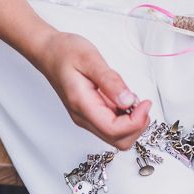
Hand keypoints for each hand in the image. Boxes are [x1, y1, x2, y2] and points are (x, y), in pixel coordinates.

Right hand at [36, 31, 150, 149]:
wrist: (48, 52)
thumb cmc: (65, 53)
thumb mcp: (90, 59)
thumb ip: (110, 81)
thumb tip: (128, 101)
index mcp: (83, 106)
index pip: (114, 130)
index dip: (136, 121)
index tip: (145, 104)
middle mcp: (84, 118)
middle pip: (119, 141)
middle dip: (137, 126)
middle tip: (142, 104)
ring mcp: (87, 119)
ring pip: (118, 137)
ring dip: (133, 123)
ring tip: (132, 99)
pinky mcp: (92, 115)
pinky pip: (113, 126)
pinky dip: (126, 118)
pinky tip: (124, 99)